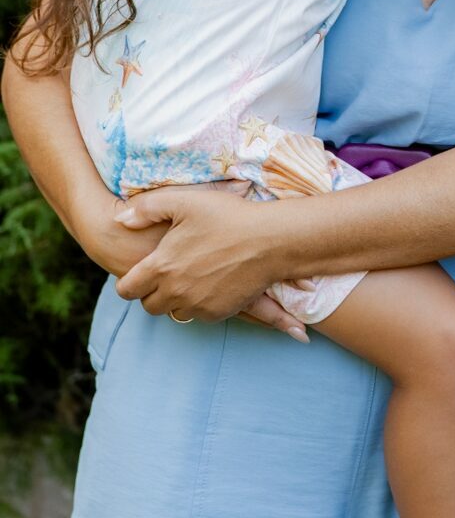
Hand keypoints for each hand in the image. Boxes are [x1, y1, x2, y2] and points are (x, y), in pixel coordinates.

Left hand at [114, 184, 308, 340]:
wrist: (271, 240)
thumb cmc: (228, 216)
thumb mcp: (185, 201)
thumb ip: (147, 209)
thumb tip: (120, 219)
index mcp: (161, 267)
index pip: (127, 290)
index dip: (128, 282)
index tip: (138, 274)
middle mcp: (175, 292)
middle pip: (149, 305)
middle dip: (152, 292)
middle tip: (166, 274)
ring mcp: (197, 305)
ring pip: (174, 313)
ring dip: (176, 300)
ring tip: (190, 277)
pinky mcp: (218, 313)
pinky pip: (199, 315)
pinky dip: (200, 303)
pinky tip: (210, 282)